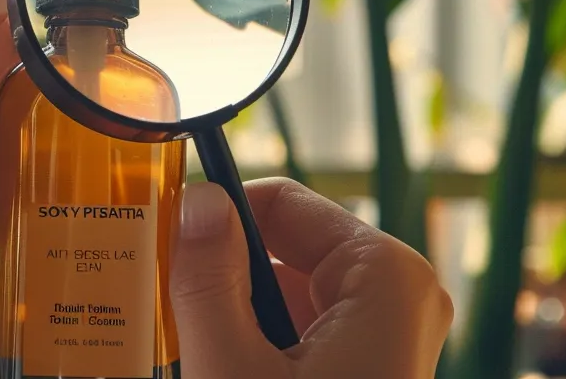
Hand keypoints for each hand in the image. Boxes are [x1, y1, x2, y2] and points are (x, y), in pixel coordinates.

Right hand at [171, 178, 452, 377]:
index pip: (281, 203)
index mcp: (388, 278)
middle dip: (226, 276)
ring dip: (240, 316)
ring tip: (207, 354)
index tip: (163, 240)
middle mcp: (403, 296)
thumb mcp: (234, 367)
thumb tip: (198, 203)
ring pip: (290, 293)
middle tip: (174, 310)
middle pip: (284, 249)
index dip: (215, 218)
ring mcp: (393, 334)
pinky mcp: (376, 365)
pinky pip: (307, 330)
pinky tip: (231, 367)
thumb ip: (210, 280)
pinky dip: (263, 344)